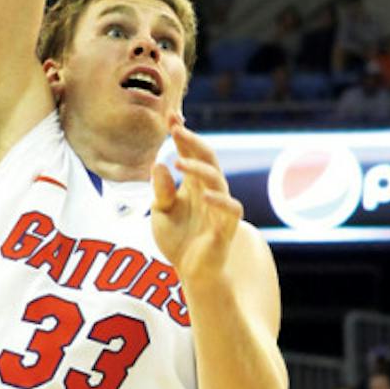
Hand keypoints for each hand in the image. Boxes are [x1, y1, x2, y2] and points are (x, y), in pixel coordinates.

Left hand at [151, 123, 242, 286]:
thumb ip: (160, 190)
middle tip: (177, 129)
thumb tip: (159, 164)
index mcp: (193, 185)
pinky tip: (204, 194)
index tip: (170, 116)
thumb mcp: (161, 212)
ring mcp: (220, 207)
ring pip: (218, 179)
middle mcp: (209, 191)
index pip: (191, 153)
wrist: (192, 272)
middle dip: (193, 142)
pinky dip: (219, 200)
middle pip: (208, 159)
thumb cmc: (178, 240)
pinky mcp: (227, 226)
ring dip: (200, 168)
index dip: (182, 135)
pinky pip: (230, 208)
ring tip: (179, 162)